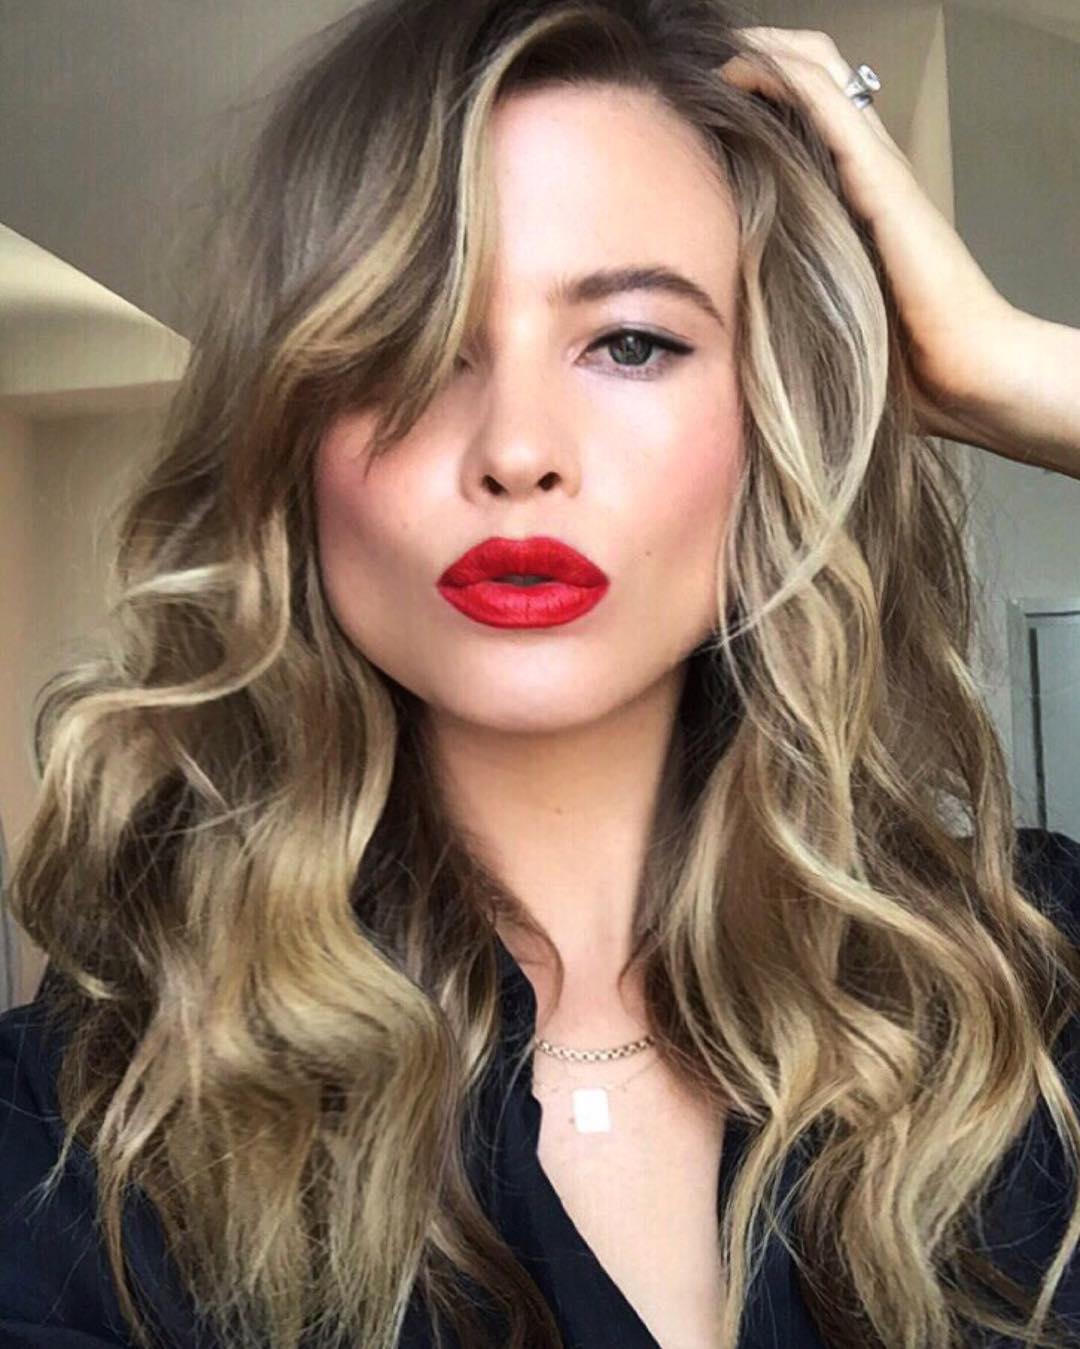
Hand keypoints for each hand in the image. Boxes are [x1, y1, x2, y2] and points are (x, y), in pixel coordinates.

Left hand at [717, 27, 1079, 478]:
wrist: (962, 371)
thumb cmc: (899, 360)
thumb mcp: (820, 313)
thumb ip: (783, 289)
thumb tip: (715, 308)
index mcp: (852, 195)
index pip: (803, 112)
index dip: (754, 91)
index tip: (695, 104)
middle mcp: (864, 169)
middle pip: (810, 74)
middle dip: (753, 56)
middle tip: (697, 65)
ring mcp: (875, 167)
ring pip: (815, 72)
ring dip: (760, 52)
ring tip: (709, 57)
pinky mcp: (880, 176)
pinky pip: (824, 102)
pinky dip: (778, 75)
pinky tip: (734, 74)